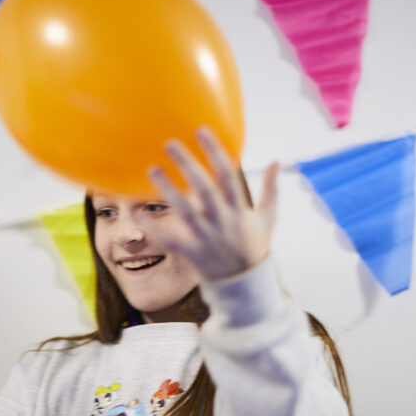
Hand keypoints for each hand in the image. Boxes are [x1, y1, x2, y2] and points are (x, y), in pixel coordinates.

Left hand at [143, 127, 278, 281]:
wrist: (246, 285)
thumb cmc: (255, 246)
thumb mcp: (268, 218)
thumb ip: (271, 189)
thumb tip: (275, 160)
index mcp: (240, 209)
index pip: (228, 174)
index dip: (215, 151)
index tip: (201, 131)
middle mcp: (223, 221)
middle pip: (204, 189)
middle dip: (188, 164)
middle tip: (169, 143)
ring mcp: (207, 238)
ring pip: (185, 211)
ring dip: (168, 190)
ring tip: (152, 169)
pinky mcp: (193, 253)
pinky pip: (171, 240)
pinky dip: (156, 229)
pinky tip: (140, 214)